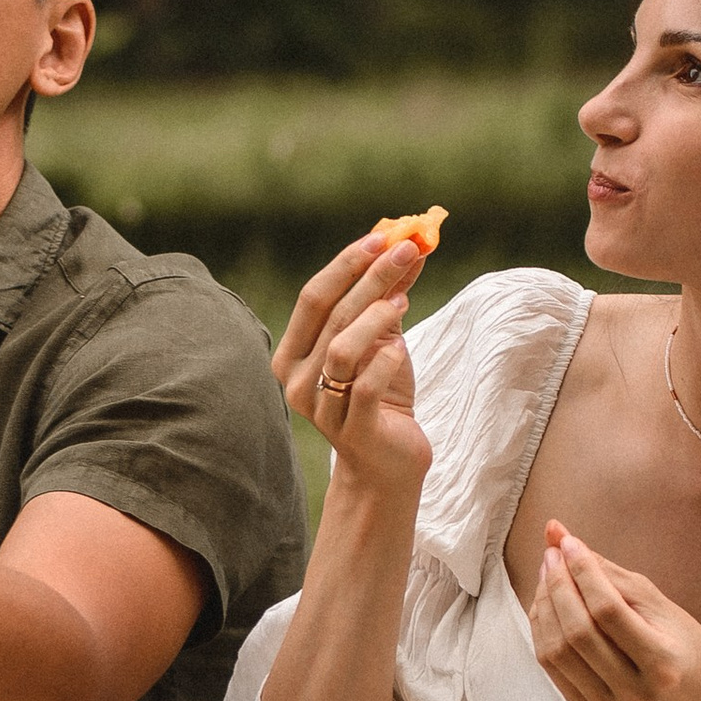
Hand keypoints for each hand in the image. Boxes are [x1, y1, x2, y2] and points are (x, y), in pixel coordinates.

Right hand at [269, 232, 432, 504]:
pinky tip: (401, 348)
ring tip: (403, 300)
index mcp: (293, 353)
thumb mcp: (383, 341)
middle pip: (329, 315)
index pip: (312, 297)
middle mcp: (296, 380)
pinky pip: (364, 388)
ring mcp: (320, 408)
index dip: (346, 264)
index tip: (381, 237)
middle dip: (369, 277)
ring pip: (341, 350)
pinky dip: (384, 361)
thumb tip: (407, 247)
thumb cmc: (382, 397)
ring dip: (374, 317)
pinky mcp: (351, 431)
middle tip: (406, 250)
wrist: (389, 463)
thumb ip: (387, 299)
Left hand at [529, 521, 700, 700]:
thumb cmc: (678, 643)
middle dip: (558, 585)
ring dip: (544, 604)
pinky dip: (542, 628)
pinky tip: (546, 602)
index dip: (584, 573)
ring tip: (548, 574)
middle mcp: (637, 695)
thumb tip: (556, 531)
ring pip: (557, 651)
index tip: (570, 542)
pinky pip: (550, 666)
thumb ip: (607, 570)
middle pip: (579, 632)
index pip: (609, 611)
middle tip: (552, 553)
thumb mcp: (656, 604)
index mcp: (664, 665)